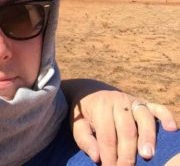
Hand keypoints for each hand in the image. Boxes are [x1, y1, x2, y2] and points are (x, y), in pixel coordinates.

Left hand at [61, 79, 177, 165]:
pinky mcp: (144, 102)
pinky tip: (172, 129)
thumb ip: (84, 139)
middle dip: (128, 153)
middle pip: (127, 130)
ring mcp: (132, 101)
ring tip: (147, 155)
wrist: (89, 91)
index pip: (107, 135)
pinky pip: (158, 108)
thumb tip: (97, 157)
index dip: (109, 155)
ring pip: (144, 119)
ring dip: (148, 138)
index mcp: (100, 107)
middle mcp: (118, 101)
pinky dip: (166, 117)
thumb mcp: (77, 124)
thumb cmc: (84, 113)